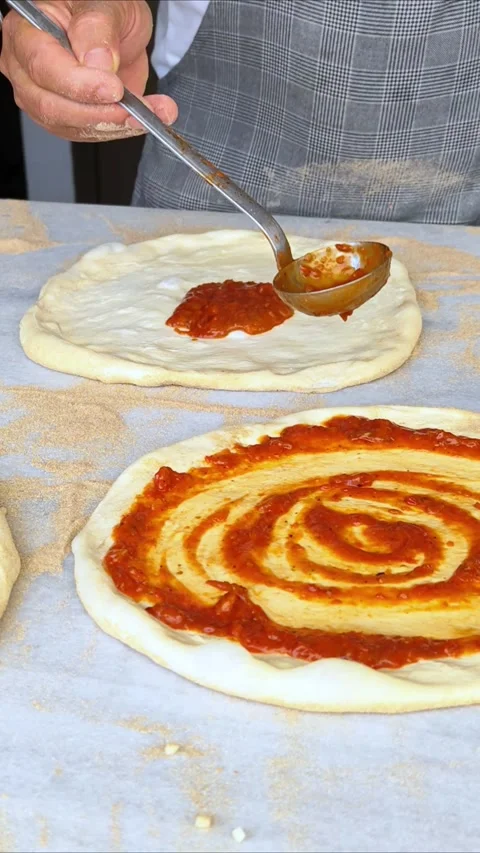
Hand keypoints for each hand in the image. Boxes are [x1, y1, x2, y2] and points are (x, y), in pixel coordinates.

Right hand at [0, 0, 177, 140]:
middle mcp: (28, 68)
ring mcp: (45, 96)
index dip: (78, 84)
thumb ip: (96, 28)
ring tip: (147, 114)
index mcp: (27, 32)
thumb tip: (97, 62)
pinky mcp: (68, 117)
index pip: (43, 67)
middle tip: (131, 108)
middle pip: (51, 105)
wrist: (118, 27)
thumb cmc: (102, 7)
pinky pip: (89, 133)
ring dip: (114, 126)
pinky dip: (121, 131)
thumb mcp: (104, 4)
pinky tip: (143, 118)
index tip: (113, 88)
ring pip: (70, 126)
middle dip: (97, 112)